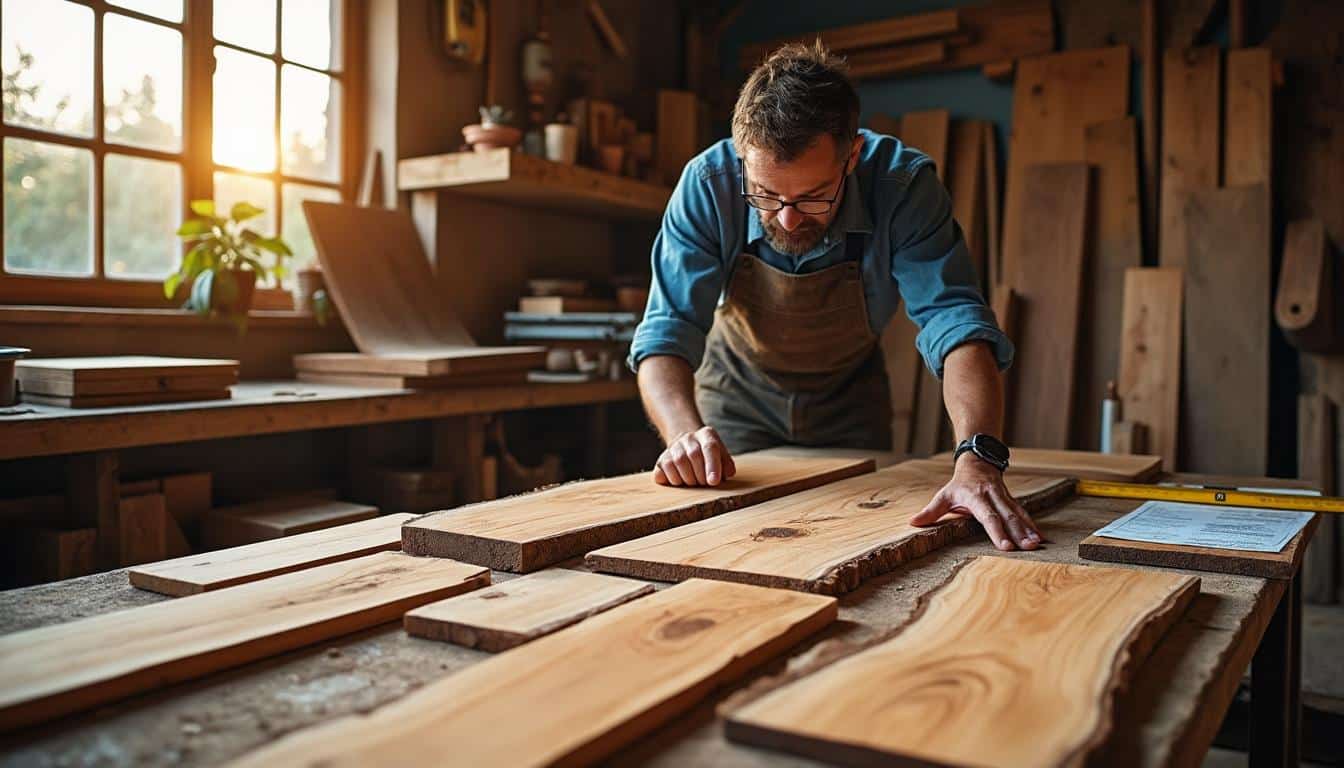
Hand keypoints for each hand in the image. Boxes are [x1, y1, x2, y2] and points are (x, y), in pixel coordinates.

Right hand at [652, 426, 736, 486]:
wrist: (687, 446)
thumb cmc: (709, 457)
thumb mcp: (722, 457)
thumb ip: (727, 466)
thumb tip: (726, 474)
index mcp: (707, 435)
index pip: (710, 447)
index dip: (712, 466)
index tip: (713, 482)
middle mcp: (689, 438)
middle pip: (694, 456)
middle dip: (701, 476)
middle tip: (704, 483)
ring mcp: (673, 447)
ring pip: (678, 463)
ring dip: (688, 479)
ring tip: (694, 482)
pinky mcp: (661, 459)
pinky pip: (663, 472)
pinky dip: (672, 480)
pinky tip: (680, 481)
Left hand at [909, 454, 1041, 550]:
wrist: (978, 462)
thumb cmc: (959, 484)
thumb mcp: (943, 495)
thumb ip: (931, 511)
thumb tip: (913, 522)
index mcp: (976, 497)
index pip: (988, 516)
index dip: (996, 531)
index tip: (1005, 546)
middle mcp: (993, 496)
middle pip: (1007, 516)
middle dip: (1018, 532)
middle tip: (1028, 548)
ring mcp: (1004, 497)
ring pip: (1018, 514)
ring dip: (1028, 529)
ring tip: (1036, 544)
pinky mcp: (1011, 500)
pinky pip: (1023, 513)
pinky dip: (1032, 525)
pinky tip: (1040, 537)